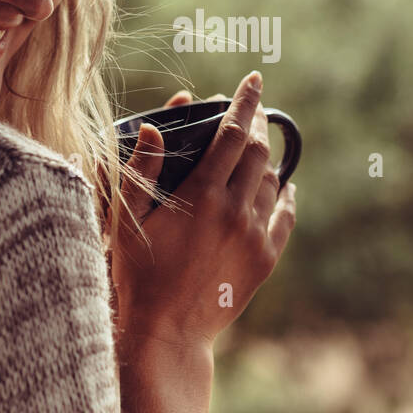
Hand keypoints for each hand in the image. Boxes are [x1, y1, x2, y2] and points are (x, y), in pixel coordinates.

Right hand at [110, 71, 297, 350]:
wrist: (167, 332)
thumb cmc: (138, 274)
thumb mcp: (128, 219)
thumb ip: (142, 170)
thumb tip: (153, 127)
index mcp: (203, 194)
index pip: (232, 133)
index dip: (244, 102)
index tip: (254, 79)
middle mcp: (236, 211)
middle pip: (257, 152)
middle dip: (256, 126)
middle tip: (249, 114)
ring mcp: (254, 236)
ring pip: (272, 182)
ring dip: (265, 161)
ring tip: (253, 152)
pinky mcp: (265, 260)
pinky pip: (285, 216)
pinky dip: (285, 195)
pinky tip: (281, 188)